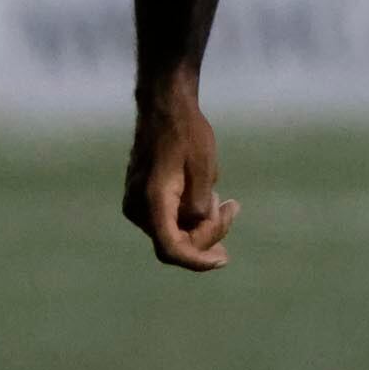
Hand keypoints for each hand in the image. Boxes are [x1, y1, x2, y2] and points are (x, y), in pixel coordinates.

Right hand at [123, 90, 239, 271]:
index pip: (172, 249)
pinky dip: (190, 216)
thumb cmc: (187, 133)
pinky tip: (208, 197)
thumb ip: (200, 205)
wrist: (165, 108)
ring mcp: (137, 205)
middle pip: (176, 242)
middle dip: (207, 234)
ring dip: (201, 224)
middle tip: (232, 208)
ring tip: (224, 200)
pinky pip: (168, 221)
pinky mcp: (142, 200)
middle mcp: (138, 208)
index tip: (223, 260)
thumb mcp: (204, 169)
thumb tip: (196, 226)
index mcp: (153, 201)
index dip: (197, 261)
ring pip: (173, 233)